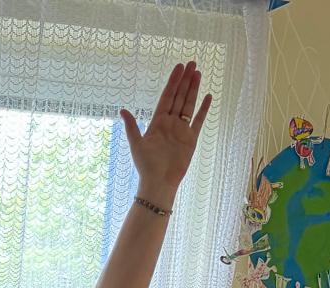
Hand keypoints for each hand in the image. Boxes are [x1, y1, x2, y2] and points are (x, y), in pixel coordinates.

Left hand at [120, 62, 211, 208]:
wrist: (159, 182)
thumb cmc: (146, 166)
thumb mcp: (136, 144)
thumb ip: (131, 126)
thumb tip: (122, 110)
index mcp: (158, 122)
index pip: (167, 97)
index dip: (173, 82)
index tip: (179, 68)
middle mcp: (170, 123)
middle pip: (179, 97)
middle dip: (185, 80)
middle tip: (191, 63)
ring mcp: (181, 130)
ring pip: (189, 104)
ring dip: (193, 89)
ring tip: (198, 73)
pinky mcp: (191, 138)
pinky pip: (198, 120)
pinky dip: (203, 109)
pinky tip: (207, 96)